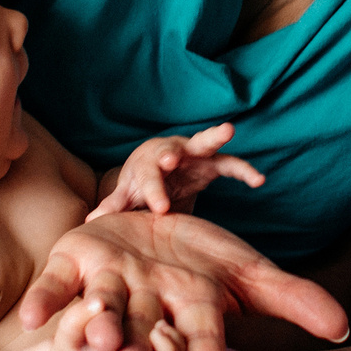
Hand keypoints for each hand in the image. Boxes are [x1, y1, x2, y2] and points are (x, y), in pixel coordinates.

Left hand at [17, 211, 347, 350]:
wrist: (146, 229)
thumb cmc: (200, 260)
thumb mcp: (248, 271)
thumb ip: (291, 298)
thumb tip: (343, 328)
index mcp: (186, 313)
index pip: (200, 344)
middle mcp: (145, 308)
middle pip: (144, 338)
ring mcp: (107, 287)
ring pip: (101, 312)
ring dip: (95, 330)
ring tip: (91, 346)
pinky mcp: (72, 264)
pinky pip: (54, 285)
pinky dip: (43, 298)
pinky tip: (26, 317)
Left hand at [92, 122, 266, 216]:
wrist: (159, 168)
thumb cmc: (141, 183)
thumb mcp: (128, 195)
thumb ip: (115, 207)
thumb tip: (91, 220)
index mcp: (148, 164)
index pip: (149, 177)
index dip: (154, 192)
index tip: (160, 209)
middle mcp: (170, 153)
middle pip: (172, 149)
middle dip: (174, 153)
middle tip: (171, 159)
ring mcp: (193, 155)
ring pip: (205, 143)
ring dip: (215, 137)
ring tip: (228, 130)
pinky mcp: (212, 163)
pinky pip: (231, 165)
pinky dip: (244, 171)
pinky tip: (260, 181)